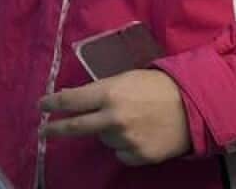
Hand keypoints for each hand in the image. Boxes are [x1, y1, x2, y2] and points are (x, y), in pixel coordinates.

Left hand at [39, 69, 189, 165]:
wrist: (193, 107)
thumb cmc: (158, 86)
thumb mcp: (126, 79)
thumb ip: (100, 90)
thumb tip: (74, 99)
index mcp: (108, 94)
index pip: (70, 100)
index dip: (52, 104)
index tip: (41, 107)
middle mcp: (113, 118)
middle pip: (75, 128)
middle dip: (55, 130)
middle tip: (44, 132)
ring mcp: (125, 139)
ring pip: (103, 139)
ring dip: (108, 132)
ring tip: (130, 120)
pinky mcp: (138, 156)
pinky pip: (120, 153)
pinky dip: (125, 146)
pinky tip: (139, 134)